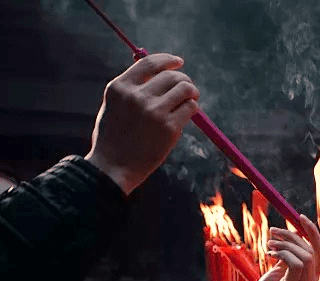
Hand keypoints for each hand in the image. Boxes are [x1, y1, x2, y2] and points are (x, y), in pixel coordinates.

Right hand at [85, 53, 199, 193]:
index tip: (178, 62)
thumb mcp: (113, 105)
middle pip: (171, 76)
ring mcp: (154, 112)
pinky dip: (192, 108)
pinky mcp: (169, 127)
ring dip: (192, 92)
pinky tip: (188, 114)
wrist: (113, 167)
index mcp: (119, 87)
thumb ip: (132, 88)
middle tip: (188, 89)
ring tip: (191, 99)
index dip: (168, 60)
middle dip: (184, 80)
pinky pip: (190, 108)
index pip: (149, 63)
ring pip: (185, 89)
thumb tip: (159, 72)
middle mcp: (136, 96)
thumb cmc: (114, 137)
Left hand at [231, 215, 319, 280]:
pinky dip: (283, 253)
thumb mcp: (278, 274)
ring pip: (305, 256)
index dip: (312, 232)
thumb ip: (288, 260)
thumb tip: (290, 240)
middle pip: (311, 251)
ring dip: (286, 244)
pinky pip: (295, 264)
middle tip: (272, 234)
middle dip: (292, 236)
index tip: (299, 217)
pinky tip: (270, 254)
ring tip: (269, 245)